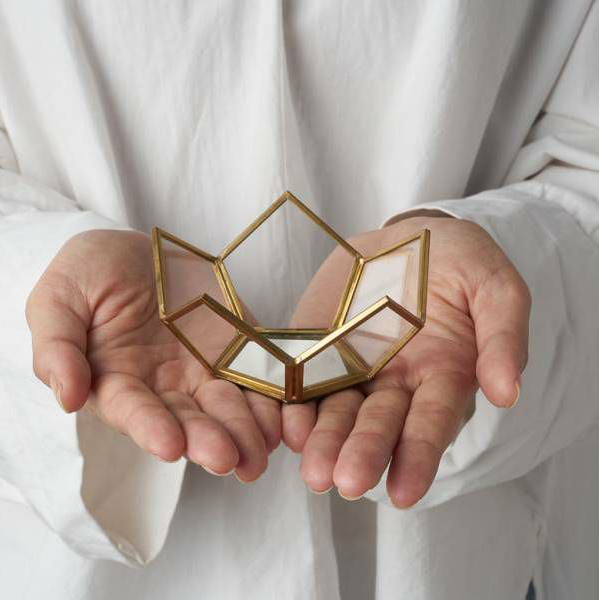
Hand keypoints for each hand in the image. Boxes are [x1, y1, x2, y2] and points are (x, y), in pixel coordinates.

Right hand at [26, 230, 279, 480]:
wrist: (137, 249)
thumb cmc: (88, 273)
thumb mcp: (58, 299)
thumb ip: (57, 346)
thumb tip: (67, 397)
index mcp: (118, 382)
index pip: (134, 411)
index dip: (151, 428)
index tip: (169, 445)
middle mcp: (164, 386)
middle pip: (189, 419)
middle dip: (209, 440)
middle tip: (229, 459)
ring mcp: (204, 369)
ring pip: (228, 405)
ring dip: (247, 429)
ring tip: (263, 448)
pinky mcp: (237, 348)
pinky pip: (258, 374)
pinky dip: (273, 396)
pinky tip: (287, 417)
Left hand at [282, 216, 529, 505]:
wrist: (407, 235)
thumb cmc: (459, 261)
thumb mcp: (494, 287)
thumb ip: (503, 336)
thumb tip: (506, 393)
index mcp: (442, 374)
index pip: (431, 422)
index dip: (419, 456)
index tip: (404, 492)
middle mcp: (396, 382)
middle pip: (378, 424)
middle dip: (364, 453)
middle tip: (346, 482)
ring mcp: (353, 367)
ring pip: (337, 411)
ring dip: (325, 441)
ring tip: (314, 470)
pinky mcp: (318, 349)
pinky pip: (303, 380)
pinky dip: (294, 404)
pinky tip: (287, 426)